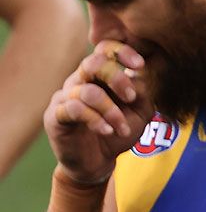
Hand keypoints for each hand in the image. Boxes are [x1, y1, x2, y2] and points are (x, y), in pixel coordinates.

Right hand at [44, 41, 154, 184]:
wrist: (98, 162)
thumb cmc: (119, 131)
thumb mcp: (141, 113)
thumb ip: (144, 93)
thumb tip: (141, 75)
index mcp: (100, 76)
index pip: (105, 50)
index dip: (122, 52)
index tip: (139, 65)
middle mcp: (80, 81)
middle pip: (93, 62)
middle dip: (117, 78)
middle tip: (131, 98)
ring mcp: (65, 97)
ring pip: (88, 91)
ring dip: (111, 111)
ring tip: (122, 127)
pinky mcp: (55, 115)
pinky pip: (75, 109)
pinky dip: (96, 120)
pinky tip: (108, 130)